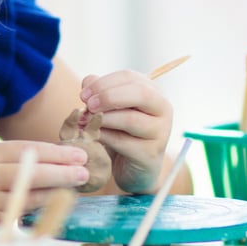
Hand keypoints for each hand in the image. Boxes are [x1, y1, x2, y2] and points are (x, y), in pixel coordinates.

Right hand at [0, 140, 89, 222]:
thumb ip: (15, 158)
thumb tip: (58, 159)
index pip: (28, 150)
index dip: (57, 153)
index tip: (79, 154)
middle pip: (32, 173)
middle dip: (62, 173)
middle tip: (83, 172)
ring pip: (30, 197)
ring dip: (55, 192)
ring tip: (72, 187)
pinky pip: (21, 214)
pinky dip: (39, 208)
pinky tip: (52, 202)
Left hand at [79, 69, 173, 192]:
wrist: (132, 168)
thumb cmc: (121, 133)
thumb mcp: (111, 110)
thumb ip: (100, 92)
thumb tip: (89, 81)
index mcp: (153, 92)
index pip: (129, 77)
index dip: (104, 83)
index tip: (83, 95)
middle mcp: (162, 110)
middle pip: (140, 93)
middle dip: (108, 96)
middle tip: (88, 105)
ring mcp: (160, 132)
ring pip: (131, 119)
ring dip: (104, 119)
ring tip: (87, 122)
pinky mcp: (151, 153)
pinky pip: (124, 142)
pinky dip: (105, 137)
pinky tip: (94, 136)